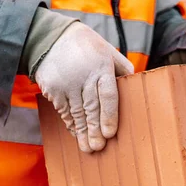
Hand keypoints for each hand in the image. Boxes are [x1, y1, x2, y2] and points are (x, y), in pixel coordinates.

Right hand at [36, 23, 133, 152]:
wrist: (50, 37)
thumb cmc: (87, 47)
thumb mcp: (108, 51)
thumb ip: (122, 68)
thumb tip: (135, 85)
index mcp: (102, 67)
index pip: (108, 96)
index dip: (109, 117)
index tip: (110, 133)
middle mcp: (84, 76)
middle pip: (91, 108)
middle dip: (95, 130)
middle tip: (99, 148)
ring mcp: (66, 83)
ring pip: (77, 113)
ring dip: (82, 132)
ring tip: (88, 148)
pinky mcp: (53, 88)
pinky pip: (63, 111)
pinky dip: (71, 124)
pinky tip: (76, 134)